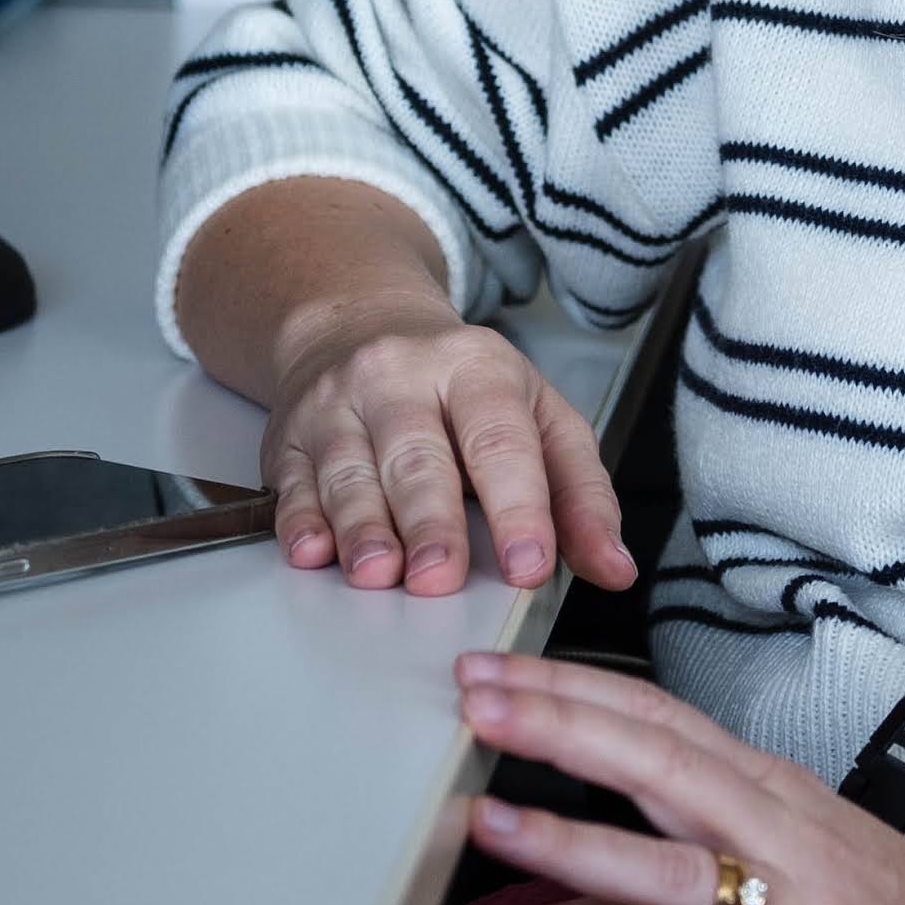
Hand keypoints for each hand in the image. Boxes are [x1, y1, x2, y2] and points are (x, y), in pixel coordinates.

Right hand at [262, 294, 632, 596]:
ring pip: (349, 470)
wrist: (358, 326)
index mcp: (478, 369)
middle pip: (418, 456)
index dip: (518, 506)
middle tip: (440, 579)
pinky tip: (311, 551)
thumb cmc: (463, 389)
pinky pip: (292, 481)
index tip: (528, 564)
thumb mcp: (540, 420)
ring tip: (378, 575)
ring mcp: (339, 403)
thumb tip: (615, 568)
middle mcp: (402, 377)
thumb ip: (581, 494)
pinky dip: (300, 520)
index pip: (500, 440)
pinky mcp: (289, 435)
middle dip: (430, 522)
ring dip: (362, 527)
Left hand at [453, 653, 904, 904]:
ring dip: (578, 842)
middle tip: (471, 703)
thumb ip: (658, 886)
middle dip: (560, 728)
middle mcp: (782, 839)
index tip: (491, 673)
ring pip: (677, 871)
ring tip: (492, 819)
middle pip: (661, 767)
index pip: (660, 723)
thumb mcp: (771, 867)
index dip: (573, 691)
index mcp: (768, 795)